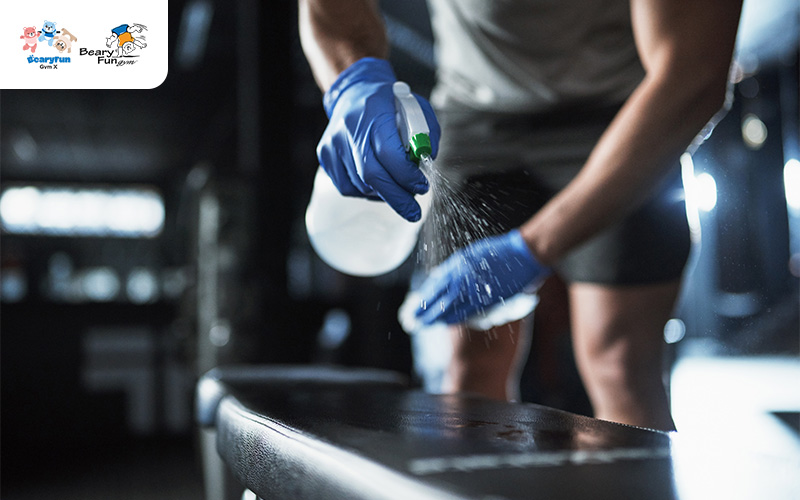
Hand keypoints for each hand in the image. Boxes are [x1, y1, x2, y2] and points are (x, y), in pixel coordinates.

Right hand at [318, 58, 439, 221]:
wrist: (354, 92)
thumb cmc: (390, 104)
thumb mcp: (417, 109)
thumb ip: (427, 135)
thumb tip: (427, 164)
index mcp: (374, 112)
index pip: (388, 153)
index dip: (406, 176)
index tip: (422, 187)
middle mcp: (349, 128)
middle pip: (371, 175)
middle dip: (396, 198)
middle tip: (413, 212)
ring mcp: (334, 143)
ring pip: (360, 185)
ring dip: (383, 194)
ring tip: (398, 189)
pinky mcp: (325, 155)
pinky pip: (347, 187)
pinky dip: (366, 192)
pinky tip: (378, 184)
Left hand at [414, 230, 549, 324]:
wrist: (523, 255)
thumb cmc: (499, 251)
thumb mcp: (471, 254)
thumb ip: (456, 267)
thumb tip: (440, 276)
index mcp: (458, 265)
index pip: (434, 285)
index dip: (424, 297)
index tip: (414, 305)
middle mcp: (463, 277)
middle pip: (438, 299)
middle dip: (425, 311)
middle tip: (413, 320)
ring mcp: (474, 289)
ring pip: (450, 308)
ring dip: (436, 317)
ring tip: (425, 324)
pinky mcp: (486, 299)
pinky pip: (466, 312)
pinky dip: (454, 318)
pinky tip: (446, 322)